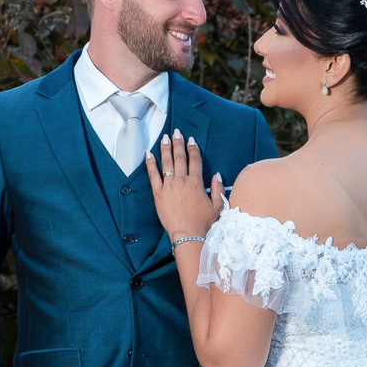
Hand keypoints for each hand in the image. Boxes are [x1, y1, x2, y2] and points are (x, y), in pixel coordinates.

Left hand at [145, 129, 222, 243]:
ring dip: (166, 148)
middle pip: (180, 158)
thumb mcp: (217, 206)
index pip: (195, 161)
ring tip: (164, 137)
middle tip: (176, 132)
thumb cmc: (203, 223)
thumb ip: (218, 189)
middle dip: (178, 143)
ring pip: (167, 163)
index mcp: (196, 183)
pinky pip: (153, 175)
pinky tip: (148, 154)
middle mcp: (182, 181)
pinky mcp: (158, 194)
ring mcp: (169, 186)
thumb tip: (217, 175)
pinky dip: (150, 164)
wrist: (188, 235)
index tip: (191, 140)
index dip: (193, 149)